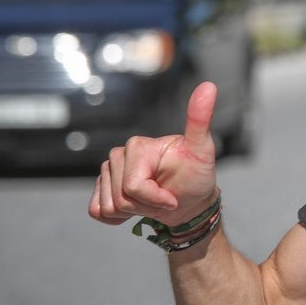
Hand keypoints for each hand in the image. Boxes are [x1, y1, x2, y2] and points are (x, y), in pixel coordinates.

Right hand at [88, 82, 218, 228]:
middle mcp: (119, 154)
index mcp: (138, 145)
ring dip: (134, 212)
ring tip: (152, 201)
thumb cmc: (196, 176)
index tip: (173, 197)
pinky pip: (97, 211)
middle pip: (121, 198)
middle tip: (164, 198)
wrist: (189, 201)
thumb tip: (208, 86)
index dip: (156, 199)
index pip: (134, 186)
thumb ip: (200, 120)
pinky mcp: (101, 187)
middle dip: (146, 206)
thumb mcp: (203, 150)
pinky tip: (135, 208)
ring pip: (109, 206)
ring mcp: (108, 171)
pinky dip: (116, 218)